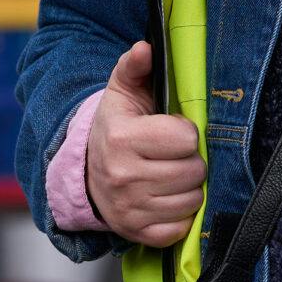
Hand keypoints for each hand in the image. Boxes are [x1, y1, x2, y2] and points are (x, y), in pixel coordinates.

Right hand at [86, 42, 205, 247]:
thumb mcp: (122, 92)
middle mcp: (124, 177)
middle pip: (194, 171)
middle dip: (190, 160)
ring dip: (188, 188)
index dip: (185, 132)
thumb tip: (146, 48)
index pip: (186, 138)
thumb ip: (135, 66)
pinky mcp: (137, 234)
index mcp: (122, 138)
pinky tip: (165, 199)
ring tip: (170, 174)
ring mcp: (130, 209)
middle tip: (172, 155)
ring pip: (193, 200)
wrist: (87, 171)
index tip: (171, 131)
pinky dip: (179, 215)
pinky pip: (181, 229)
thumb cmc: (116, 127)